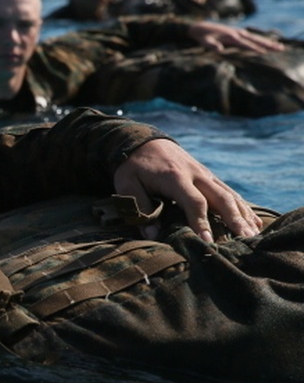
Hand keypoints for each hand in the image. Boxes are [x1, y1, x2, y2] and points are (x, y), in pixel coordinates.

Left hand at [113, 138, 262, 241]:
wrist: (144, 141)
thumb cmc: (133, 166)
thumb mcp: (127, 183)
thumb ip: (139, 206)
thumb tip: (151, 235)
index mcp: (175, 177)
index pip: (194, 202)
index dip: (201, 223)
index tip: (207, 241)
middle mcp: (196, 174)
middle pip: (220, 198)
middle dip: (234, 220)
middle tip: (244, 241)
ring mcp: (206, 174)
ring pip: (230, 195)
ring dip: (244, 216)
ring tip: (255, 237)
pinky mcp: (209, 177)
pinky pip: (230, 192)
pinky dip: (244, 208)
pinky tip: (255, 223)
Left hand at [188, 21, 283, 52]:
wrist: (199, 27)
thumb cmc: (201, 36)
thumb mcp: (203, 41)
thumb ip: (211, 45)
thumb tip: (219, 49)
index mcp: (230, 36)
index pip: (245, 44)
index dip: (254, 49)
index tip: (265, 53)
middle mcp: (237, 33)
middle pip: (255, 40)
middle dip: (268, 44)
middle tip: (280, 48)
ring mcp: (238, 32)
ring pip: (256, 37)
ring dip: (268, 42)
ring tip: (280, 46)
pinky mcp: (237, 32)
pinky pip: (252, 36)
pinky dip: (260, 40)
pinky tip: (267, 43)